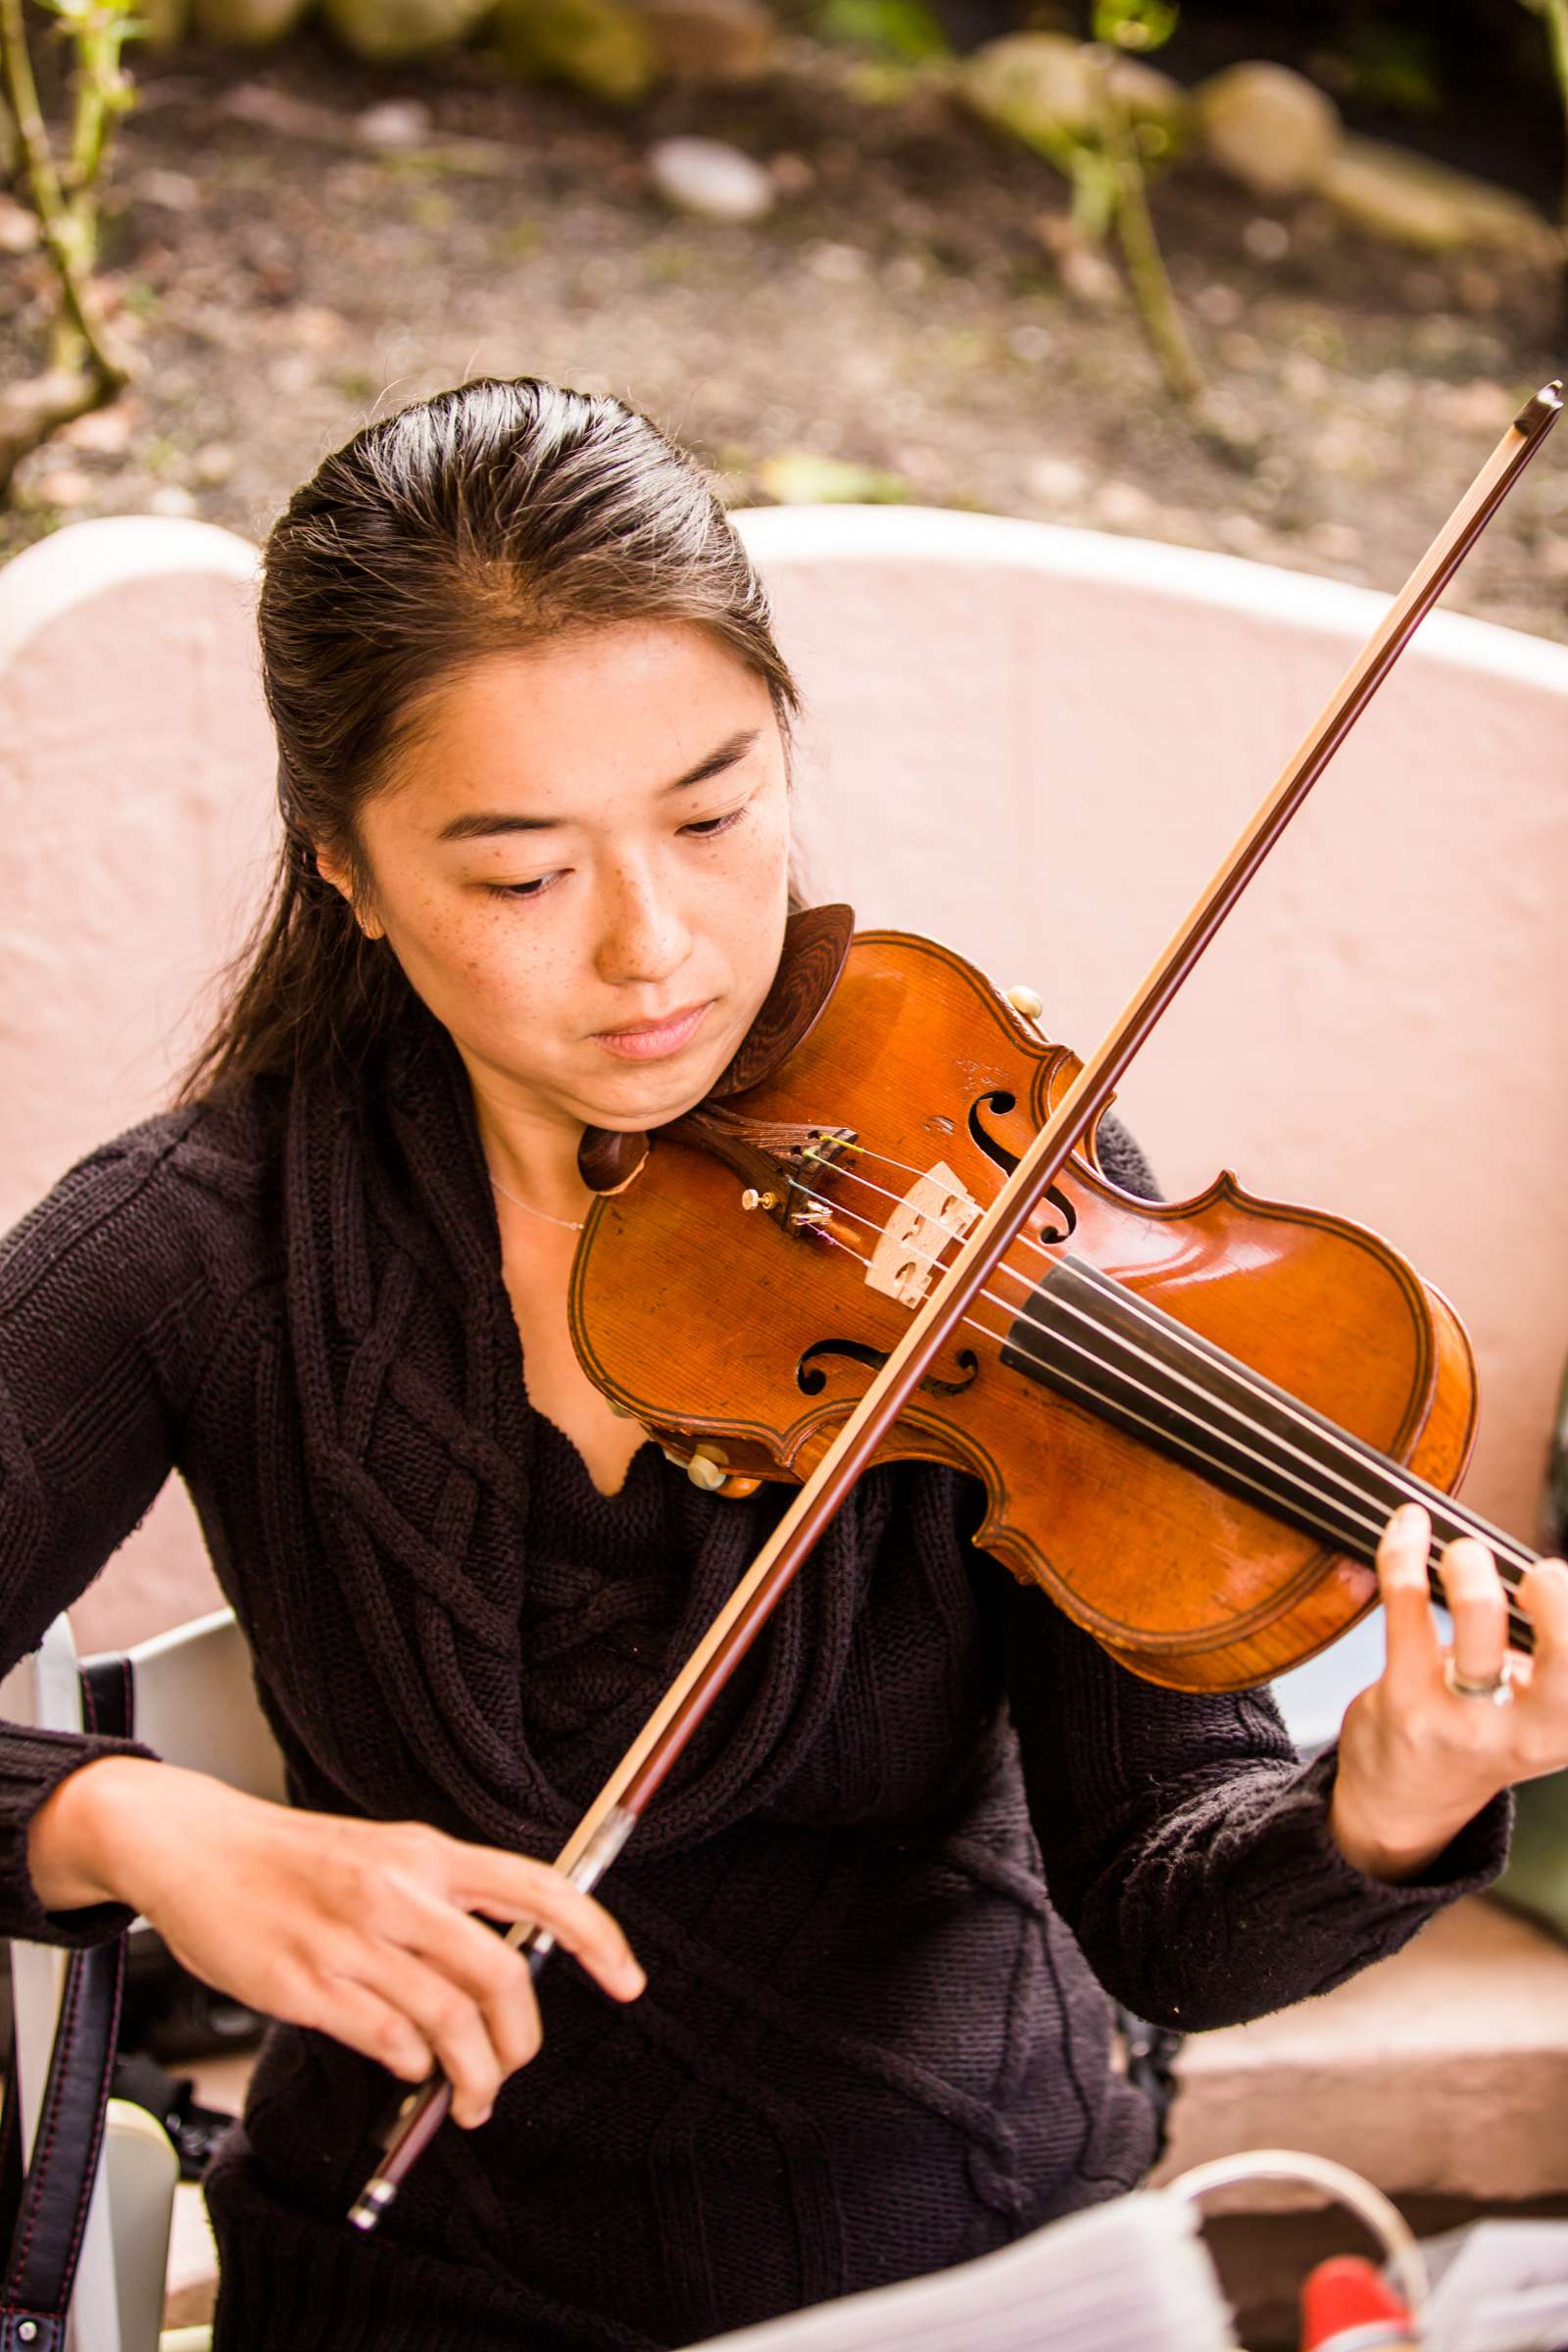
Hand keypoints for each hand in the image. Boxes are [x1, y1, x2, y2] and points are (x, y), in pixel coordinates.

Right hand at [29, 1760, 643, 2125]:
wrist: (196, 1846)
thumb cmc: (296, 1859)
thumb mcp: (387, 1853)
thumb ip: (446, 1899)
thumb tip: (511, 1964)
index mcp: (428, 1853)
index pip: (540, 1890)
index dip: (598, 1938)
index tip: (628, 1981)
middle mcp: (399, 1892)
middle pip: (501, 1977)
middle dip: (522, 2041)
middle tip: (513, 2066)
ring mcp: (352, 1940)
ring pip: (449, 2025)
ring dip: (474, 2077)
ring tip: (471, 2096)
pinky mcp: (305, 1985)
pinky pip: (386, 2042)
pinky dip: (410, 2066)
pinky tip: (405, 2065)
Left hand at [1330, 1501, 1567, 1881]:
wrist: (1401, 1808)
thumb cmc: (1475, 1736)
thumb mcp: (1535, 1716)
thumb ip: (1550, 1658)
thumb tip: (1552, 1576)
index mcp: (1567, 1729)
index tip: (1558, 1581)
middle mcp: (1526, 1732)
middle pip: (1565, 1649)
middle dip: (1553, 1591)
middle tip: (1535, 1576)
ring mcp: (1462, 1718)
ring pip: (1480, 1613)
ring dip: (1470, 1563)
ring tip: (1462, 1554)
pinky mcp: (1403, 1699)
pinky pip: (1408, 1604)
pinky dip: (1404, 1552)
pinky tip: (1407, 1526)